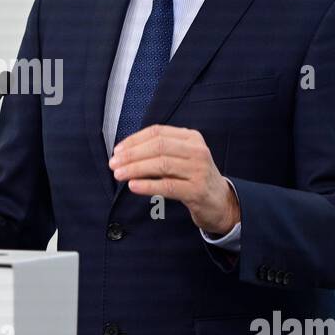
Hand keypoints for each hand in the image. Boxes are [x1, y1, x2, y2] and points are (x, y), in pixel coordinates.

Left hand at [109, 125, 238, 234]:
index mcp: (191, 138)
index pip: (157, 132)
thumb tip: (125, 153)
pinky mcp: (197, 190)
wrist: (220, 202)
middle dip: (132, 155)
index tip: (118, 151)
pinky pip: (168, 186)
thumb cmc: (194, 178)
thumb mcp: (182, 157)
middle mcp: (197, 151)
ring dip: (135, 169)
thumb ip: (160, 151)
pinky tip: (133, 186)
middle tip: (114, 164)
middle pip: (158, 147)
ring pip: (161, 165)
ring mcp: (199, 170)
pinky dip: (148, 186)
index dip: (134, 140)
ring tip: (119, 175)